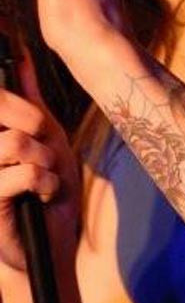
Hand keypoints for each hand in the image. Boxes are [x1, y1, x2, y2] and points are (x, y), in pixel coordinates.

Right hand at [0, 68, 79, 271]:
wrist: (51, 246)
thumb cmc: (48, 193)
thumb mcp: (49, 142)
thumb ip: (32, 103)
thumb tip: (21, 56)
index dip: (17, 102)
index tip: (38, 125)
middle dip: (33, 123)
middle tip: (46, 145)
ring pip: (14, 143)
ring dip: (45, 160)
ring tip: (47, 177)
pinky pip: (24, 173)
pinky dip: (46, 182)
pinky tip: (45, 196)